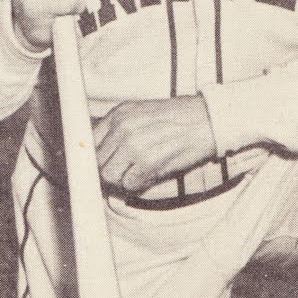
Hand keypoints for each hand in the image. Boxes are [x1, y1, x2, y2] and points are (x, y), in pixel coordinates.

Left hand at [93, 96, 217, 195]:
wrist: (208, 119)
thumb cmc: (177, 119)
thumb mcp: (141, 113)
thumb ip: (118, 128)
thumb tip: (98, 152)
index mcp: (119, 114)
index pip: (88, 140)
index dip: (92, 156)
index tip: (98, 164)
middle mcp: (122, 127)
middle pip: (96, 161)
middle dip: (107, 170)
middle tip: (123, 172)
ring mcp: (134, 144)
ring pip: (108, 175)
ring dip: (120, 180)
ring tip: (136, 175)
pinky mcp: (149, 161)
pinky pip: (129, 184)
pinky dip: (137, 185)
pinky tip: (148, 176)